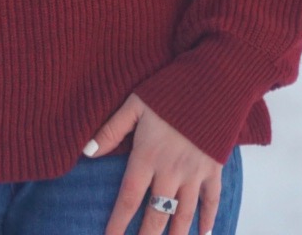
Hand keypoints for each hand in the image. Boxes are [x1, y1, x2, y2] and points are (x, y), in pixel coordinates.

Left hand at [86, 96, 221, 234]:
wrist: (213, 82)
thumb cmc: (170, 90)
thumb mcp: (135, 103)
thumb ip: (111, 130)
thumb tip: (86, 152)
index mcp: (148, 155)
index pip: (129, 198)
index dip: (118, 223)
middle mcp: (171, 171)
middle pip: (155, 216)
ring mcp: (195, 173)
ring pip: (183, 216)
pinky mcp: (214, 169)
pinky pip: (211, 201)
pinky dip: (208, 220)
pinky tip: (203, 234)